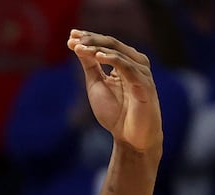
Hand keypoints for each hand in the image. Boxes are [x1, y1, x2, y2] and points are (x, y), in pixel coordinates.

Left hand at [67, 32, 161, 158]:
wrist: (130, 138)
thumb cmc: (116, 113)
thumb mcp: (97, 85)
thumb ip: (90, 66)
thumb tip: (77, 45)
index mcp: (124, 63)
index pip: (106, 45)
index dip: (89, 38)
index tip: (70, 36)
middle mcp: (135, 64)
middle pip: (112, 44)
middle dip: (91, 39)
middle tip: (74, 37)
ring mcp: (141, 73)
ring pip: (119, 53)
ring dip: (98, 48)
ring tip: (81, 46)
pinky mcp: (143, 85)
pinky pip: (128, 67)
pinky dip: (113, 60)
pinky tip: (98, 57)